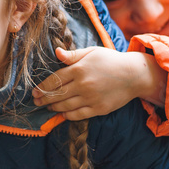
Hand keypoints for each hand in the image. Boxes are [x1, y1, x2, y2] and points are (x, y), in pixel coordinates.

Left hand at [32, 47, 147, 120]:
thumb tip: (56, 52)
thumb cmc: (111, 60)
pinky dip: (68, 115)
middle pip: (57, 94)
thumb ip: (73, 55)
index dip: (42, 87)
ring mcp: (90, 98)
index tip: (35, 91)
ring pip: (65, 106)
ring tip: (47, 107)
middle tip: (36, 101)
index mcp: (79, 69)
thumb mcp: (92, 52)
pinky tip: (62, 114)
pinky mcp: (98, 109)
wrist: (134, 75)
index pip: (54, 80)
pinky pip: (78, 115)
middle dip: (44, 99)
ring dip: (54, 107)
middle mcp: (83, 85)